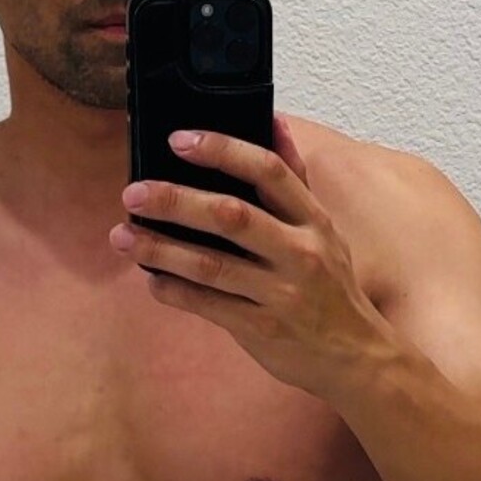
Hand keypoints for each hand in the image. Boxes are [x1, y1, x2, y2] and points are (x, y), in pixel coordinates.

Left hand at [109, 112, 392, 402]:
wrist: (358, 357)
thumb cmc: (332, 288)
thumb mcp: (324, 230)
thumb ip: (294, 179)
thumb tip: (272, 122)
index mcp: (313, 221)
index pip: (268, 171)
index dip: (223, 150)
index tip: (179, 140)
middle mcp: (300, 253)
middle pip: (231, 216)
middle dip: (176, 200)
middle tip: (134, 193)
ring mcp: (282, 294)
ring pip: (212, 265)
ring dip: (161, 248)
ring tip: (122, 236)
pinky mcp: (264, 330)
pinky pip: (209, 306)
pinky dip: (175, 291)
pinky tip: (151, 279)